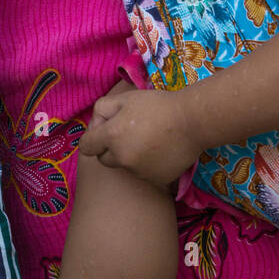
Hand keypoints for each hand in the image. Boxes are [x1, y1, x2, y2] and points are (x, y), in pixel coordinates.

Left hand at [78, 80, 203, 188]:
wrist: (192, 122)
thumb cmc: (158, 105)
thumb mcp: (126, 98)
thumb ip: (103, 108)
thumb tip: (97, 123)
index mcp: (112, 136)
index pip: (86, 146)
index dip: (93, 137)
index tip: (105, 129)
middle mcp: (122, 158)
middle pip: (104, 159)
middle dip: (110, 148)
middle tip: (128, 132)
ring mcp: (138, 172)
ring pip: (125, 166)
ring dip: (130, 156)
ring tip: (150, 139)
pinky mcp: (154, 180)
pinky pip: (144, 173)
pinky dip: (147, 164)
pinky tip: (161, 150)